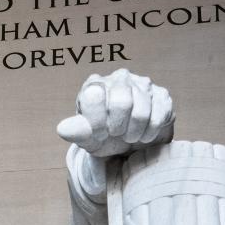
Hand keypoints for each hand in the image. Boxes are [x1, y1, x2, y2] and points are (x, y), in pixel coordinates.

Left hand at [56, 69, 173, 156]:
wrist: (130, 145)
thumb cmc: (104, 138)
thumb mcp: (87, 139)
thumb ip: (75, 132)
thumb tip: (63, 129)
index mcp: (95, 85)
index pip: (94, 97)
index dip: (97, 123)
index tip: (99, 134)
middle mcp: (119, 78)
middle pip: (122, 102)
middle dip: (118, 127)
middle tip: (116, 134)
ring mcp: (143, 84)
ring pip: (142, 111)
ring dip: (134, 133)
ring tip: (129, 136)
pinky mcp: (162, 95)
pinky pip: (160, 115)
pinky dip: (150, 133)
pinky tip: (143, 135)